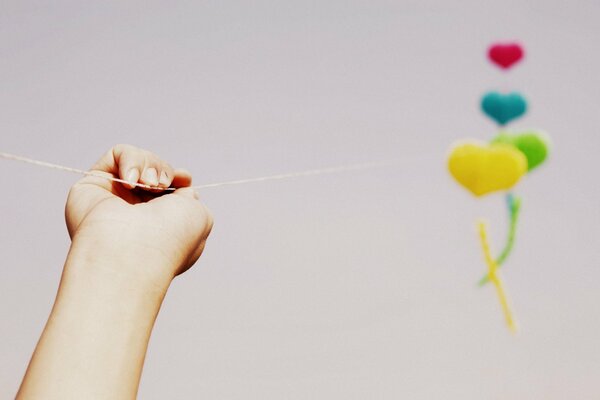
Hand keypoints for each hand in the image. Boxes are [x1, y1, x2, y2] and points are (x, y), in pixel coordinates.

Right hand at [65, 144, 212, 284]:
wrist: (131, 250)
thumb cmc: (169, 238)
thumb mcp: (199, 217)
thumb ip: (191, 197)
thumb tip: (180, 183)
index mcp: (161, 227)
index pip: (171, 191)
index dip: (179, 178)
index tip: (183, 179)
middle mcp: (136, 214)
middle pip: (155, 172)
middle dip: (163, 171)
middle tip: (160, 185)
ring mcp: (114, 201)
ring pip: (138, 161)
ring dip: (149, 166)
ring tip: (148, 184)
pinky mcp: (92, 186)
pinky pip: (117, 154)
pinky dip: (130, 160)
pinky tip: (129, 181)